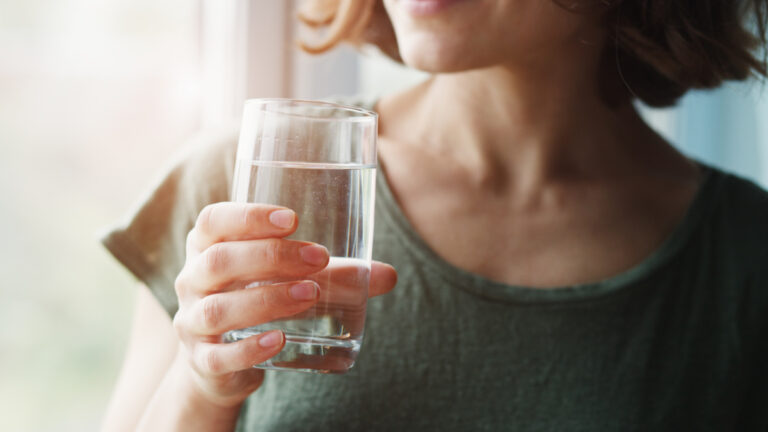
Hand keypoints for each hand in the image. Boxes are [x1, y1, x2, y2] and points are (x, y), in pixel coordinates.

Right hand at [171, 202, 396, 407]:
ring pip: (218, 308)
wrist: (221, 361)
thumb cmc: (257, 299)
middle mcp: (192, 281)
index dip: (248, 216)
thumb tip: (388, 275)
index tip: (292, 219)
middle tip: (318, 258)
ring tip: (310, 294)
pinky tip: (280, 340)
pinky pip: (219, 356)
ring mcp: (192, 322)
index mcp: (207, 247)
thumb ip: (335, 275)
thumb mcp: (289, 280)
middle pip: (218, 261)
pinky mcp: (203, 361)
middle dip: (270, 256)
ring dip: (266, 299)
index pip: (214, 221)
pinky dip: (249, 349)